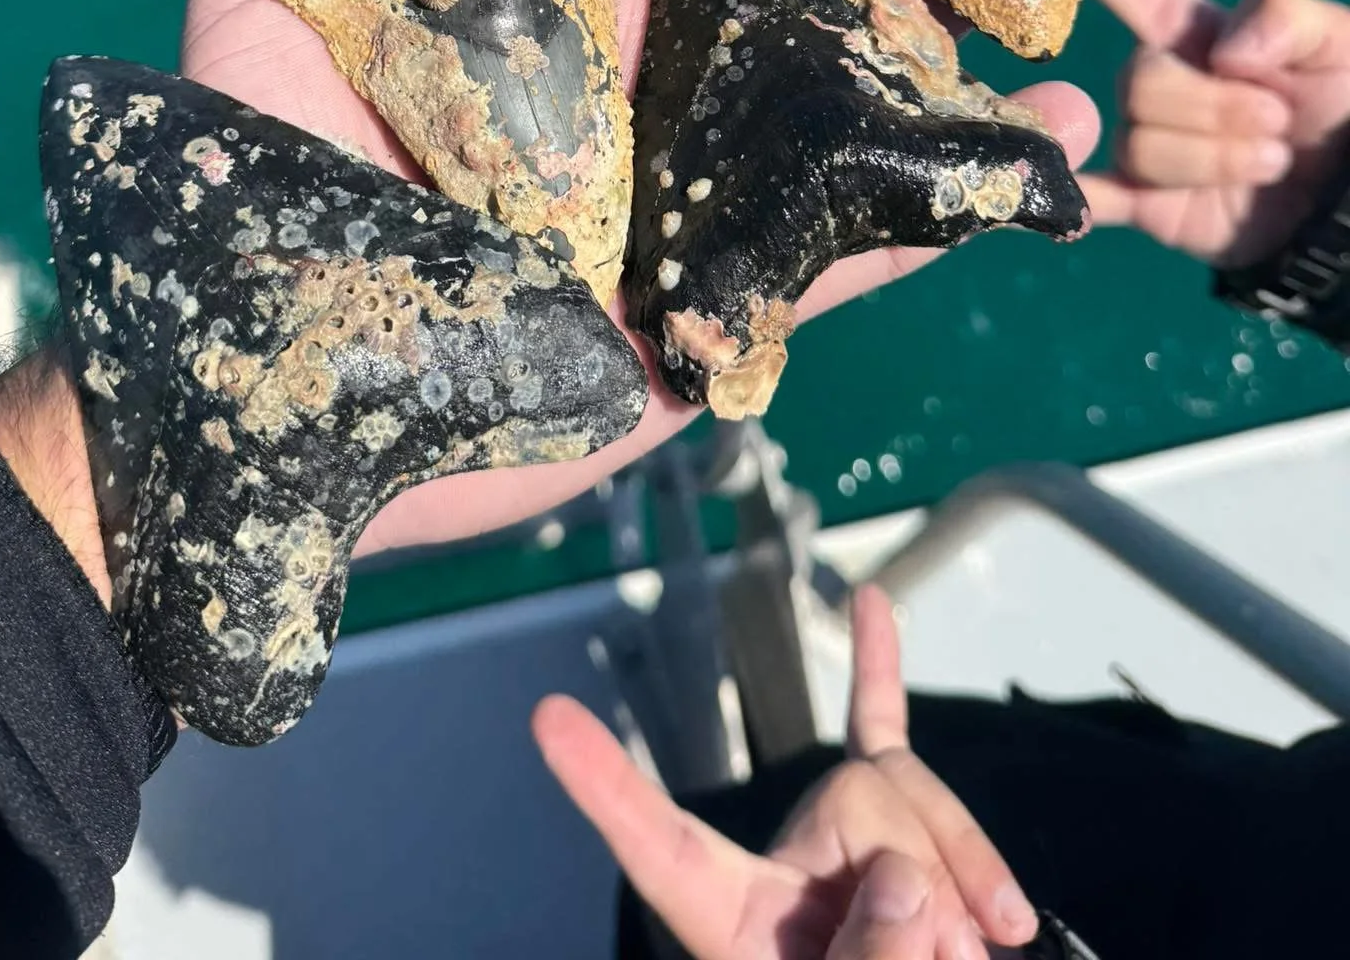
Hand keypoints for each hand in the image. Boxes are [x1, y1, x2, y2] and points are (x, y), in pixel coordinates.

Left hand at [183, 0, 1098, 554]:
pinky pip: (843, 261)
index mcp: (542, 32)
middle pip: (769, 24)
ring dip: (933, 83)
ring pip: (827, 131)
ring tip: (1047, 30)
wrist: (262, 396)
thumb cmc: (249, 186)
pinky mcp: (709, 320)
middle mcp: (624, 115)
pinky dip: (941, 213)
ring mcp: (673, 218)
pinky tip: (1041, 158)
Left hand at [531, 582, 1039, 959]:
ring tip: (976, 954)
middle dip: (933, 883)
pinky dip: (881, 667)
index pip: (660, 847)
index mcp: (738, 916)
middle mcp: (782, 859)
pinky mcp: (886, 809)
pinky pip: (885, 727)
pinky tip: (876, 601)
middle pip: (857, 801)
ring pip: (915, 796)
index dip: (605, 788)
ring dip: (973, 876)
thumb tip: (900, 874)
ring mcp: (834, 830)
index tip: (549, 718)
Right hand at [1080, 0, 1349, 265]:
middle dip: (1215, 105)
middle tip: (1278, 120)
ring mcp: (1150, 145)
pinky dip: (1078, 197)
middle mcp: (1160, 85)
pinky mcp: (1150, 204)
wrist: (1348, 197)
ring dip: (1215, 158)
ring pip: (1139, 144)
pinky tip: (1074, 204)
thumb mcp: (1335, 40)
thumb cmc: (1341, 103)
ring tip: (1271, 162)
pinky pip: (1095, 199)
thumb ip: (1283, 16)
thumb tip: (1223, 55)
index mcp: (1196, 36)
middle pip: (1139, 80)